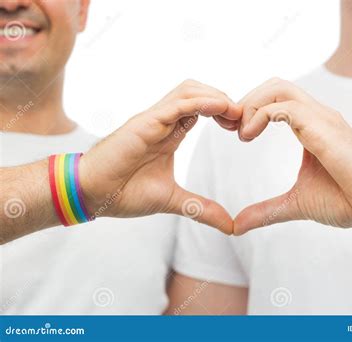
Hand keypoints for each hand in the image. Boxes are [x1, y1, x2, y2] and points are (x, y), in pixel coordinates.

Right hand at [80, 79, 241, 233]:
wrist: (91, 194)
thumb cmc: (124, 192)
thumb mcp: (174, 201)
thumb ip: (202, 209)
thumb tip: (231, 227)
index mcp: (171, 133)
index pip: (202, 109)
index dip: (225, 112)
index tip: (242, 128)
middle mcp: (164, 121)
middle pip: (199, 92)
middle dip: (225, 100)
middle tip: (243, 119)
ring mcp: (154, 119)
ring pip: (189, 90)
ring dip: (216, 97)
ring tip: (235, 113)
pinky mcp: (145, 122)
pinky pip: (178, 103)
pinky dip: (202, 102)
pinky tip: (222, 108)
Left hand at [233, 78, 351, 234]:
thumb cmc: (347, 201)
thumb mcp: (295, 204)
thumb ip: (266, 211)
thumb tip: (237, 225)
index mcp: (312, 126)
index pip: (276, 99)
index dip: (250, 109)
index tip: (234, 132)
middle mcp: (317, 116)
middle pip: (275, 85)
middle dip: (247, 100)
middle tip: (231, 127)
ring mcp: (323, 119)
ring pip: (279, 88)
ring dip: (251, 105)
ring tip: (241, 134)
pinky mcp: (325, 129)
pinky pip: (285, 108)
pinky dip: (261, 116)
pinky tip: (249, 136)